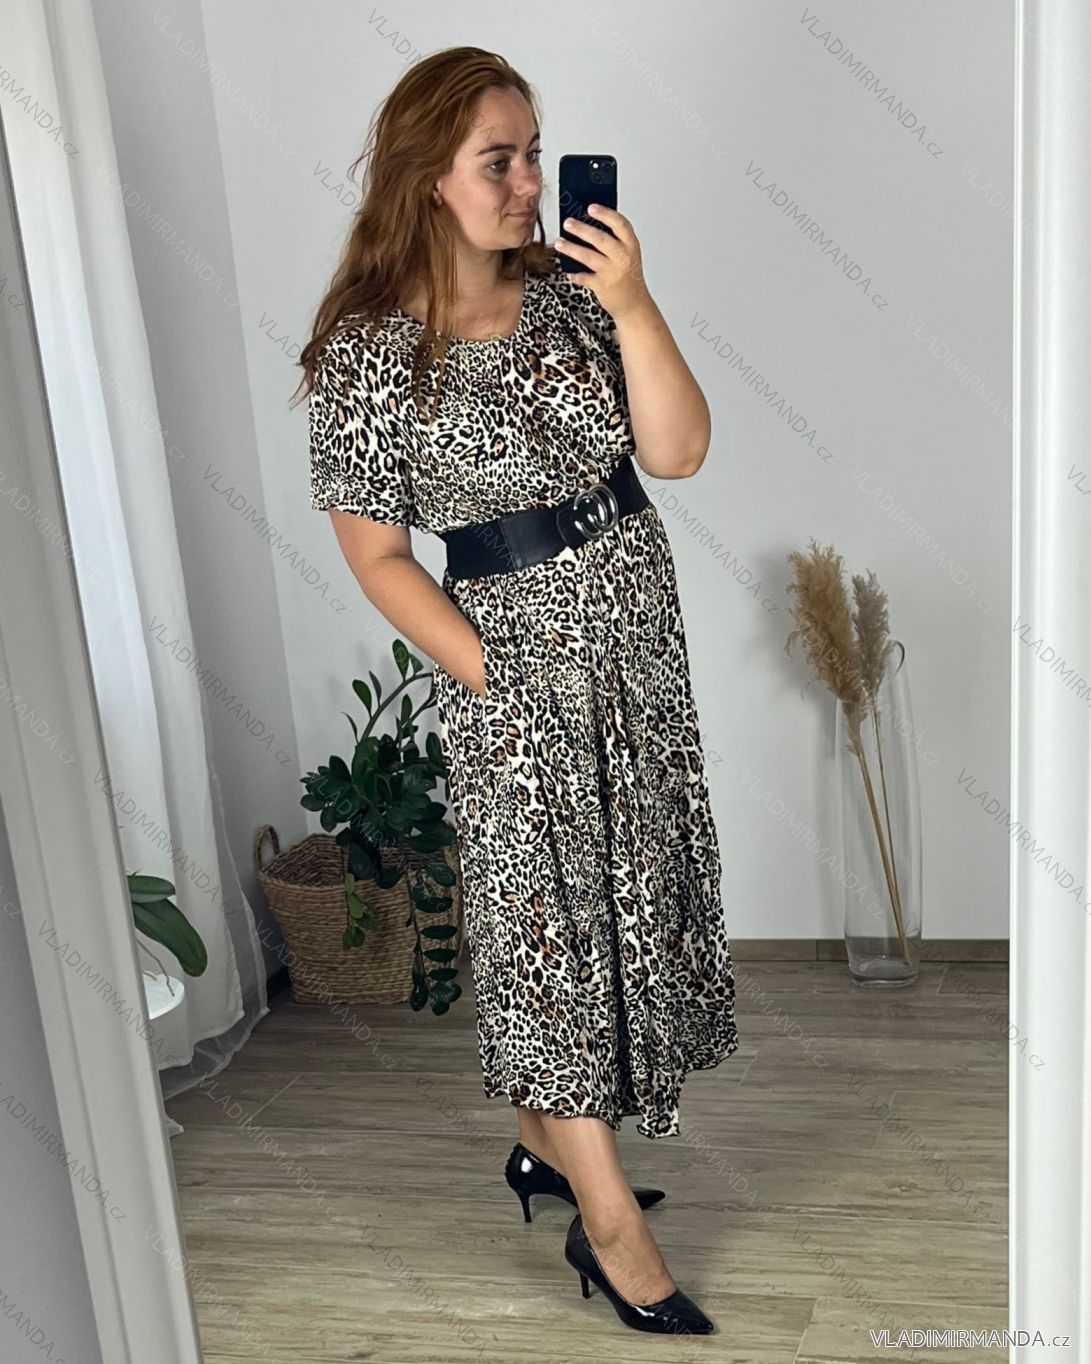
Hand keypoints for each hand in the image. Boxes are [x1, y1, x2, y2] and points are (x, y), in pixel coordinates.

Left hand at [554, 205, 650, 321]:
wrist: (634, 303)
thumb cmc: (628, 276)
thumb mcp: (628, 254)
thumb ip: (613, 240)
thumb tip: (588, 223)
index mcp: (631, 245)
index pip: (620, 224)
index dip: (605, 214)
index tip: (591, 207)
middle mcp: (623, 257)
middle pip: (600, 239)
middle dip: (581, 229)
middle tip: (568, 222)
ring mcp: (612, 272)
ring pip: (589, 257)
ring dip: (571, 249)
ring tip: (560, 242)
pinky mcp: (602, 286)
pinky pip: (584, 278)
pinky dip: (575, 275)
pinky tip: (569, 272)